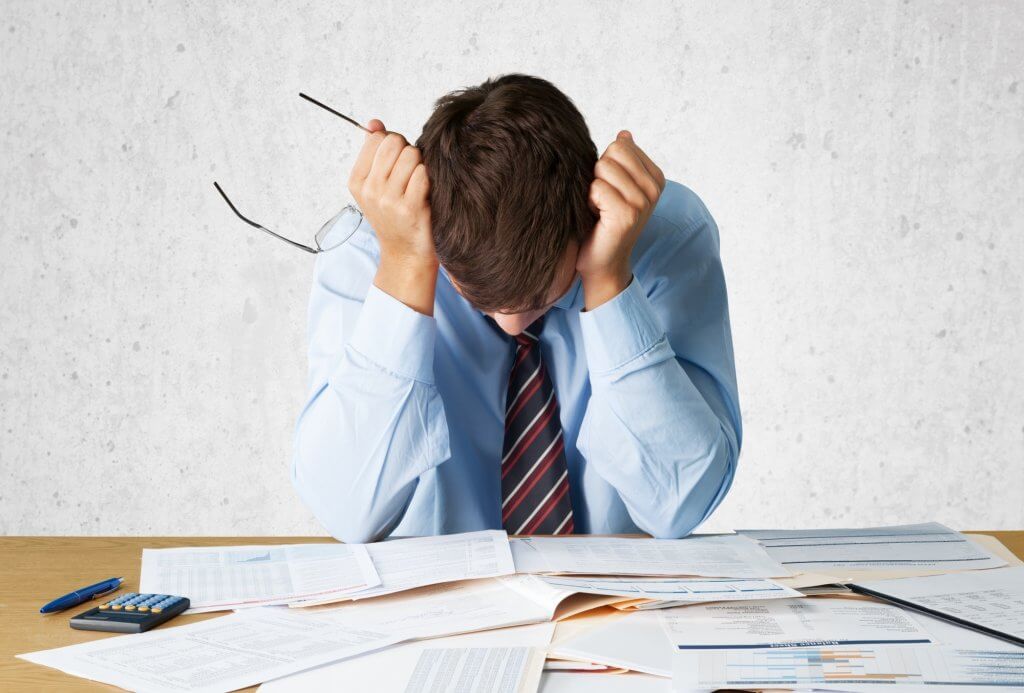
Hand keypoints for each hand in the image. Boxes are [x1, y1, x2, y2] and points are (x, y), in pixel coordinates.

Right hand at [348, 119, 437, 314]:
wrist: (406, 255)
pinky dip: (429, 180)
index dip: (393, 143)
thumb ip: (375, 152)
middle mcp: (370, 190)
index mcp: (357, 181)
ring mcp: (389, 200)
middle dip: (408, 151)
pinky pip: (423, 174)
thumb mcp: (376, 186)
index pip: (376, 138)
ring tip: (418, 184)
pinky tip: (426, 194)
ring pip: (411, 155)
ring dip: (420, 165)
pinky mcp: (410, 208)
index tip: (397, 161)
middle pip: (394, 143)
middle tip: (411, 172)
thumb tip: (374, 123)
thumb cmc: (395, 216)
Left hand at [576, 131, 665, 309]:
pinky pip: (596, 188)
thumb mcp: (617, 187)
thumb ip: (623, 160)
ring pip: (603, 169)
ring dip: (592, 190)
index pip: (621, 145)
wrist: (603, 263)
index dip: (606, 166)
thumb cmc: (604, 223)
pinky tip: (597, 219)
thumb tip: (625, 134)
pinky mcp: (627, 215)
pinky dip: (589, 202)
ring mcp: (643, 202)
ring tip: (600, 210)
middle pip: (613, 153)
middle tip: (603, 200)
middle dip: (599, 174)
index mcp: (655, 178)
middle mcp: (654, 189)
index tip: (611, 191)